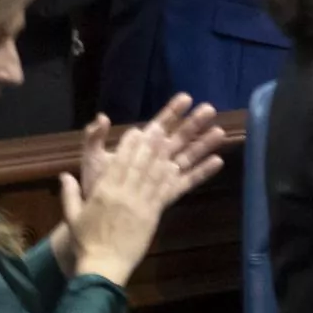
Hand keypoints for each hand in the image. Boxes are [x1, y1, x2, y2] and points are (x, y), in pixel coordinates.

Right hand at [60, 123, 201, 289]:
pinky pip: (163, 193)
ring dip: (162, 156)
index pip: (118, 163)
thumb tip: (64, 175)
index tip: (137, 130)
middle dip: (149, 144)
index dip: (129, 145)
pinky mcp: (152, 215)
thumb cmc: (86, 241)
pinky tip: (175, 166)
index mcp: (103, 192)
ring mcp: (140, 204)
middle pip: (138, 164)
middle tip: (160, 127)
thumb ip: (69, 194)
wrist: (104, 265)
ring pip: (153, 175)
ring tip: (171, 139)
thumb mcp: (72, 216)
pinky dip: (169, 178)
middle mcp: (123, 194)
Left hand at [76, 95, 225, 209]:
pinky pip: (189, 181)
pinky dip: (203, 172)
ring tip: (220, 132)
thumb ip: (94, 139)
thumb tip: (102, 117)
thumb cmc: (96, 185)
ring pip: (188, 156)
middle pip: (179, 137)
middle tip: (209, 109)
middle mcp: (155, 158)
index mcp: (139, 147)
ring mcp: (164, 175)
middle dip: (194, 123)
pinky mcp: (169, 192)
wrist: (99, 214)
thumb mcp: (92, 159)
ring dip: (204, 144)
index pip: (159, 125)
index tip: (186, 98)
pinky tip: (218, 161)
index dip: (172, 111)